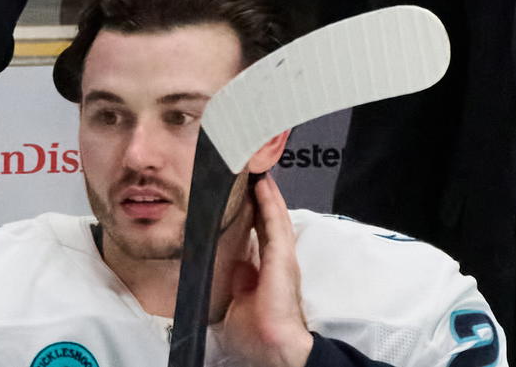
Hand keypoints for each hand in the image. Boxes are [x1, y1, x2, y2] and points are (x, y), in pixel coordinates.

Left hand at [223, 176, 314, 366]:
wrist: (274, 344)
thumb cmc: (258, 330)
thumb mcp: (239, 300)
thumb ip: (238, 280)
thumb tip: (233, 265)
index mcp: (267, 270)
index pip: (261, 234)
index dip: (256, 213)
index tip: (248, 194)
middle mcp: (278, 259)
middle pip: (270, 221)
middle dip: (263, 198)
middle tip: (254, 173)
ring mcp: (283, 256)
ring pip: (274, 216)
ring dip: (267, 194)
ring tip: (258, 171)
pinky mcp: (282, 256)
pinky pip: (275, 223)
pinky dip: (270, 203)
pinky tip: (263, 186)